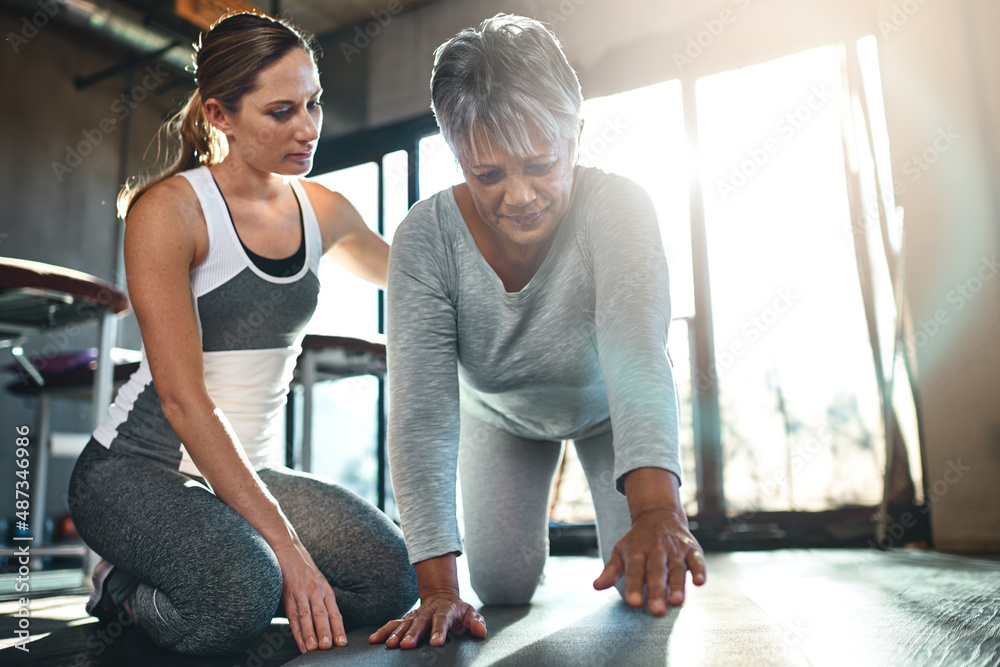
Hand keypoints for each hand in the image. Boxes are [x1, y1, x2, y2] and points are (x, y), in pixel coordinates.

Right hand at [273, 539, 345, 652]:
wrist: (287, 547)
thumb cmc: (303, 567)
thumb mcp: (318, 581)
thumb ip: (322, 599)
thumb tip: (330, 622)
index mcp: (325, 589)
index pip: (334, 612)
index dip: (339, 628)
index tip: (343, 643)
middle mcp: (315, 590)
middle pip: (322, 615)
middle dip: (326, 633)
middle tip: (329, 648)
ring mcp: (301, 591)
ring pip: (306, 615)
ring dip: (309, 633)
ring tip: (313, 648)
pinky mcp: (287, 593)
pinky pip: (292, 613)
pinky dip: (295, 629)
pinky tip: (298, 640)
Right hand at [369, 592, 485, 648]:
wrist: (441, 596)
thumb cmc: (458, 611)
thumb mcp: (470, 613)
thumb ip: (476, 622)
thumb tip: (480, 631)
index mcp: (446, 610)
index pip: (442, 619)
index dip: (439, 630)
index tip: (436, 643)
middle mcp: (428, 611)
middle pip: (420, 622)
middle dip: (413, 633)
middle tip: (406, 645)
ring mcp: (416, 614)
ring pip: (404, 623)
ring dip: (396, 633)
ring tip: (390, 644)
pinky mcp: (406, 619)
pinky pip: (393, 624)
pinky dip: (383, 631)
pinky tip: (374, 639)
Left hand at [593, 508, 705, 614]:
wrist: (658, 515)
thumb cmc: (638, 541)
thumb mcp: (621, 551)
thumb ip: (611, 571)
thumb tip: (597, 586)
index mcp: (637, 550)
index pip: (635, 570)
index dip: (634, 586)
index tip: (633, 603)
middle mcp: (657, 549)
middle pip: (657, 572)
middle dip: (657, 591)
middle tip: (656, 611)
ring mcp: (675, 549)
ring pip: (677, 568)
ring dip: (678, 585)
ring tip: (677, 602)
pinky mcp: (692, 549)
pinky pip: (697, 560)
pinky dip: (699, 570)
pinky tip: (699, 582)